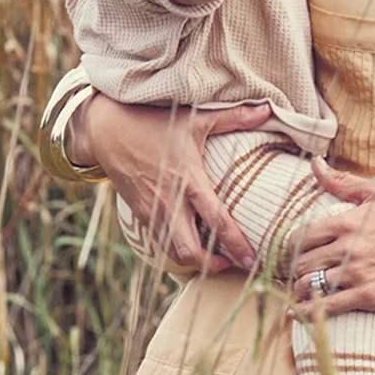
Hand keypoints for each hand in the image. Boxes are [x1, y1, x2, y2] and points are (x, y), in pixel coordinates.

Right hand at [76, 95, 272, 272]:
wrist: (107, 129)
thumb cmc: (154, 122)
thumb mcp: (196, 117)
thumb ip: (234, 117)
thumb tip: (267, 109)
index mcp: (187, 180)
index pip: (215, 221)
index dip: (235, 244)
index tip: (250, 259)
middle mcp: (168, 202)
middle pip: (190, 251)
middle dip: (213, 264)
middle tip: (233, 262)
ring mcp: (151, 211)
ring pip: (173, 253)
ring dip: (195, 260)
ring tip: (215, 257)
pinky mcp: (140, 214)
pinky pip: (160, 243)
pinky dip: (177, 249)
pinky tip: (192, 243)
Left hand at [290, 159, 374, 315]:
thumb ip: (342, 181)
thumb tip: (314, 163)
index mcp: (347, 222)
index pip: (302, 235)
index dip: (291, 246)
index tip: (292, 251)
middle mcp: (348, 248)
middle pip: (303, 262)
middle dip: (294, 268)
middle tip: (294, 271)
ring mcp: (358, 273)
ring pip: (311, 285)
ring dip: (300, 289)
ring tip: (299, 289)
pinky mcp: (368, 295)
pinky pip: (329, 307)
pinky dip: (307, 311)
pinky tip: (296, 312)